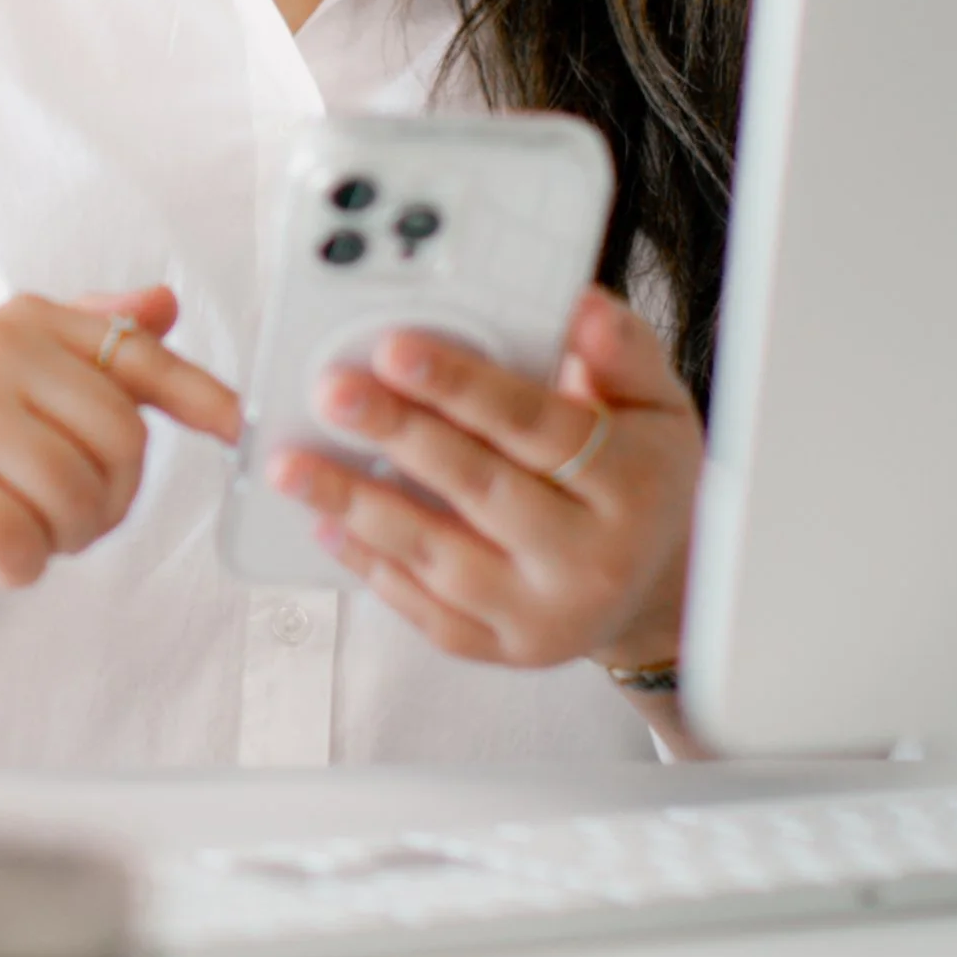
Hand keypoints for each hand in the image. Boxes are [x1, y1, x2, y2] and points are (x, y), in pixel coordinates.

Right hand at [0, 287, 241, 610]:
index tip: (236, 426)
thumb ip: (83, 341)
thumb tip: (163, 304)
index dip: (198, 394)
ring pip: (80, 501)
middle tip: (59, 515)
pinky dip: (16, 567)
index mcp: (16, 323)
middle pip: (123, 444)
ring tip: (14, 527)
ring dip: (60, 539)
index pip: (134, 356)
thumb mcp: (1, 376)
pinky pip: (25, 545)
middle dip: (108, 501)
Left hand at [266, 287, 698, 672]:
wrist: (662, 589)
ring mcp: (546, 615)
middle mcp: (593, 559)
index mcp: (633, 485)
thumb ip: (621, 350)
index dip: (464, 387)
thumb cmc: (645, 476)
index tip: (396, 349)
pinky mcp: (508, 650)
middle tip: (331, 392)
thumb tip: (580, 306)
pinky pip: (429, 612)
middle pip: (480, 488)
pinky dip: (372, 567)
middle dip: (397, 434)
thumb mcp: (657, 403)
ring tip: (293, 465)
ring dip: (358, 506)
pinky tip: (325, 524)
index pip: (538, 428)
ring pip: (440, 556)